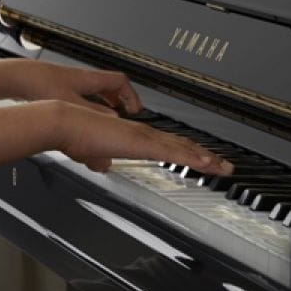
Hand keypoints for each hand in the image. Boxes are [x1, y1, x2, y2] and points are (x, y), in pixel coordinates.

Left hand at [15, 62, 143, 114]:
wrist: (17, 77)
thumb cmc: (41, 84)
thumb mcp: (71, 103)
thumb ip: (93, 113)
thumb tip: (114, 121)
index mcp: (89, 79)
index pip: (120, 82)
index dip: (131, 95)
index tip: (135, 110)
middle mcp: (82, 79)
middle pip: (109, 87)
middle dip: (119, 102)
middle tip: (124, 116)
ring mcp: (70, 84)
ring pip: (94, 93)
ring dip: (102, 106)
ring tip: (105, 121)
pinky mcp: (58, 90)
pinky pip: (81, 98)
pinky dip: (87, 109)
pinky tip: (80, 121)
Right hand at [53, 101, 233, 175]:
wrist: (65, 122)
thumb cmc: (74, 135)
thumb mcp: (91, 154)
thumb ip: (100, 159)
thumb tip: (104, 166)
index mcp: (133, 137)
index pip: (167, 145)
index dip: (186, 152)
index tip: (201, 160)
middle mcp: (143, 133)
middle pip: (182, 145)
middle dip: (205, 156)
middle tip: (224, 164)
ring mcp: (144, 136)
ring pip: (183, 148)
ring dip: (206, 159)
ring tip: (224, 167)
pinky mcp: (141, 142)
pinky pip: (174, 152)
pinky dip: (193, 158)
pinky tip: (207, 164)